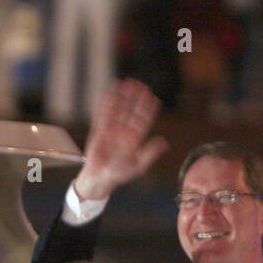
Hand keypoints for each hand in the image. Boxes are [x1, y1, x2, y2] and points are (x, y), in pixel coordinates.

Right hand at [72, 79, 168, 203]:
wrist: (99, 179)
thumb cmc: (119, 174)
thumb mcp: (138, 165)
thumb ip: (150, 153)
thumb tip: (163, 142)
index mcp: (135, 139)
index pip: (144, 120)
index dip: (148, 109)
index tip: (153, 98)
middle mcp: (124, 132)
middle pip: (132, 111)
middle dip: (136, 98)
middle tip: (141, 85)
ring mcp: (111, 131)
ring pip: (118, 110)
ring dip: (122, 97)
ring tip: (126, 83)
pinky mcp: (99, 132)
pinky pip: (102, 116)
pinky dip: (105, 105)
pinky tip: (108, 94)